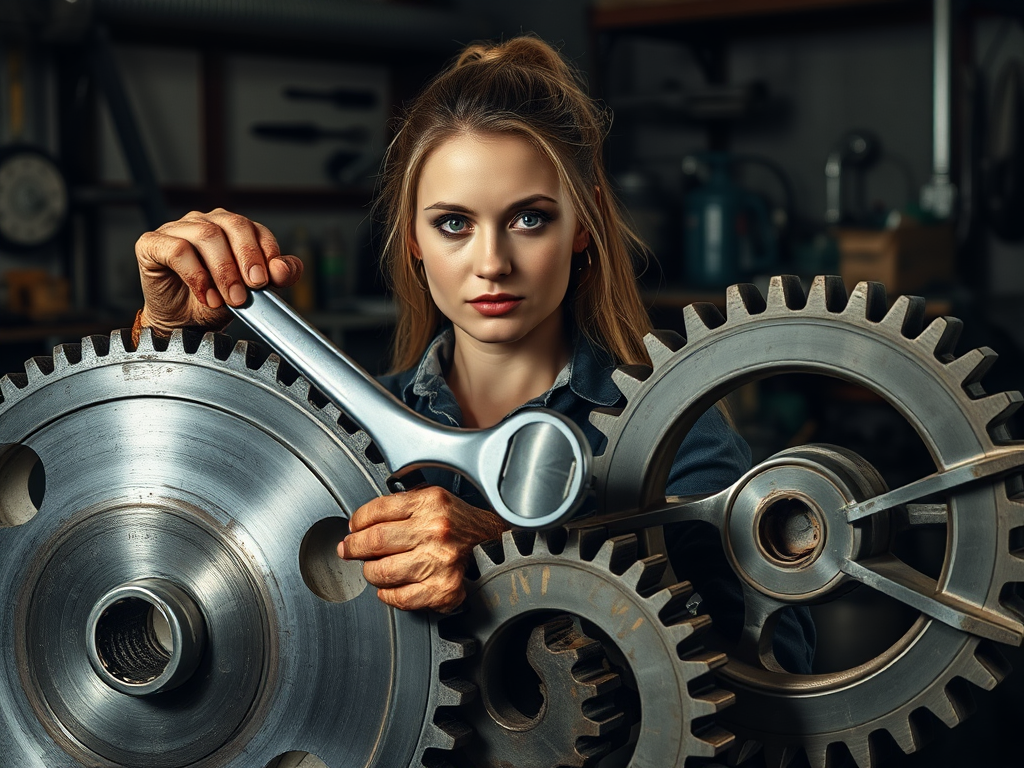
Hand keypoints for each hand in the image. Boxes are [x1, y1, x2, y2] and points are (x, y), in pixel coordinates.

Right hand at [135, 208, 303, 332]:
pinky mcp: (153, 243)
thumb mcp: (253, 292)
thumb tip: (284, 269)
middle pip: (233, 225)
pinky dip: (196, 275)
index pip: (256, 229)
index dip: (266, 252)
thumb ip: (277, 278)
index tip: (270, 279)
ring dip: (223, 271)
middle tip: (251, 289)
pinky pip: (177, 250)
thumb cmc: (215, 302)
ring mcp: (177, 229)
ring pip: (206, 235)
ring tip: (229, 298)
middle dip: (247, 260)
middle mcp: (206, 222)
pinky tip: (206, 295)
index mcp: (232, 228)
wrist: (183, 324)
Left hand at [338, 486, 508, 612]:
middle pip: (374, 542)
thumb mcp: (434, 498)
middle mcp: (436, 531)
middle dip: (354, 548)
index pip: (376, 512)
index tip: (352, 530)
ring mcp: (440, 562)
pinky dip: (387, 595)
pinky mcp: (444, 589)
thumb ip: (401, 505)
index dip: (357, 522)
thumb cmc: (461, 523)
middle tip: (350, 550)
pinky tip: (390, 587)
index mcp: (431, 503)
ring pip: (382, 572)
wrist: (496, 544)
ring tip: (374, 568)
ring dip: (370, 573)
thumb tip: (361, 522)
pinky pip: (400, 598)